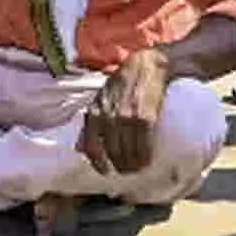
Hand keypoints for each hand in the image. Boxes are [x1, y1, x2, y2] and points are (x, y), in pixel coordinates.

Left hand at [84, 52, 172, 179]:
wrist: (153, 63)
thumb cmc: (128, 80)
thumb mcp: (105, 95)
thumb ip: (95, 117)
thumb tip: (81, 145)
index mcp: (96, 109)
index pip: (90, 143)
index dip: (97, 162)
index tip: (105, 172)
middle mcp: (108, 114)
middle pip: (111, 150)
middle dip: (120, 165)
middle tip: (128, 171)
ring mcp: (126, 115)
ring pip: (127, 149)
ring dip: (133, 164)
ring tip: (139, 168)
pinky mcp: (145, 115)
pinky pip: (143, 142)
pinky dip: (145, 155)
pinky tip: (148, 161)